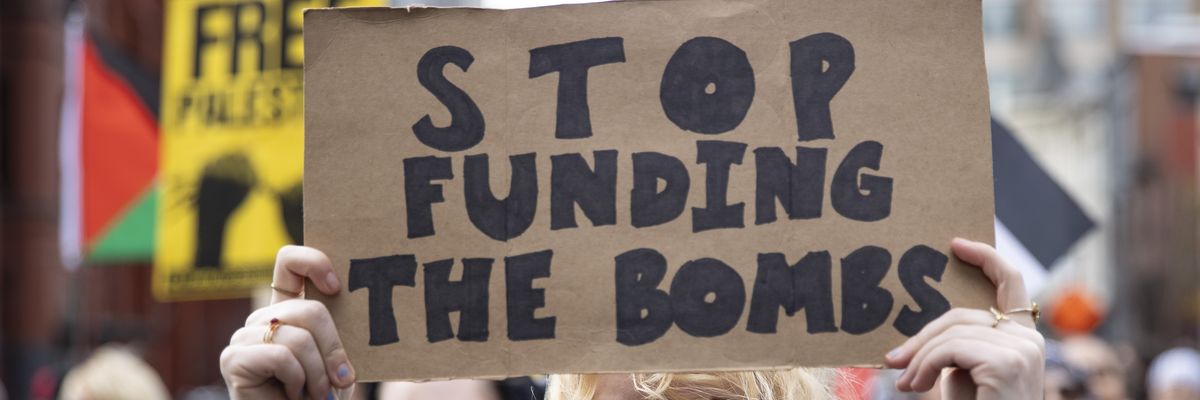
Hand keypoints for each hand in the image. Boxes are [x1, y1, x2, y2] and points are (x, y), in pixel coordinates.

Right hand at [220, 246, 355, 399]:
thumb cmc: (320, 394)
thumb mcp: (336, 357)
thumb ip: (337, 329)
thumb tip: (347, 296)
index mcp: (286, 310)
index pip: (289, 263)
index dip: (313, 262)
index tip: (336, 287)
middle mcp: (262, 318)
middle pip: (309, 310)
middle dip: (334, 348)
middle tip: (341, 378)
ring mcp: (244, 337)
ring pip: (298, 338)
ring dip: (317, 374)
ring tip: (318, 394)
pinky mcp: (233, 359)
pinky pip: (280, 356)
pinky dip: (297, 380)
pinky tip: (292, 394)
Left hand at [884, 238, 1044, 399]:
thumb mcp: (963, 374)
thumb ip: (955, 346)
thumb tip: (917, 334)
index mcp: (1021, 338)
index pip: (1010, 283)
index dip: (986, 258)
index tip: (955, 244)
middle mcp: (1029, 340)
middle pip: (961, 315)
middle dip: (921, 337)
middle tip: (893, 361)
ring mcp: (1022, 349)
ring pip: (952, 333)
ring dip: (918, 359)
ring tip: (905, 383)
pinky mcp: (1007, 361)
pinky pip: (950, 349)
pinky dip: (925, 366)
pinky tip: (917, 387)